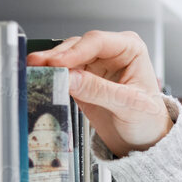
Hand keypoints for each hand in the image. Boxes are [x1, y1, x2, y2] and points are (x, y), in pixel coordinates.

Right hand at [27, 29, 171, 156]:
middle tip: (36, 65)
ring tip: (33, 71)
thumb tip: (69, 78)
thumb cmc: (148, 119)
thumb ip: (99, 91)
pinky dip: (51, 77)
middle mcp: (110, 52)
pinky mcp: (80, 80)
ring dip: (49, 65)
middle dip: (56, 56)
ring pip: (66, 58)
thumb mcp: (128, 106)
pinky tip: (40, 80)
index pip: (97, 42)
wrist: (143, 139)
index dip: (74, 51)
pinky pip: (62, 74)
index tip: (56, 62)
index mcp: (130, 49)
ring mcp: (94, 65)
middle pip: (77, 47)